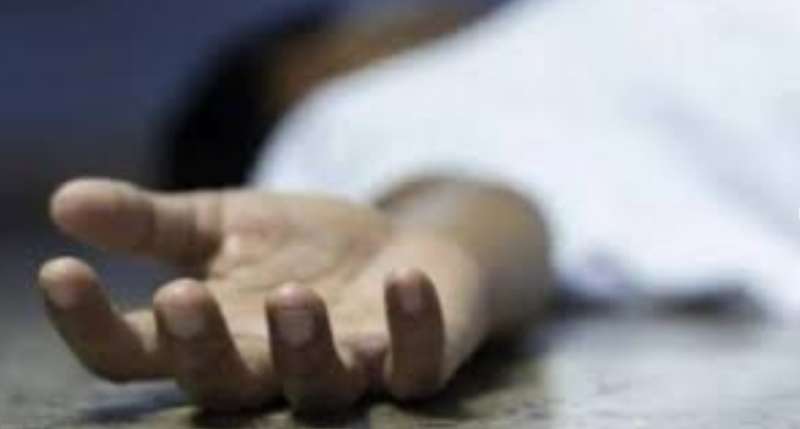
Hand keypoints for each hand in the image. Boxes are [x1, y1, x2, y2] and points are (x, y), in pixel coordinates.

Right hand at [38, 179, 489, 411]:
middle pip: (225, 386)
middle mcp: (274, 368)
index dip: (90, 325)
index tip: (59, 273)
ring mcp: (349, 369)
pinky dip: (414, 328)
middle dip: (200, 349)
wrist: (400, 245)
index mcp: (216, 338)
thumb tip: (65, 200)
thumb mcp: (223, 223)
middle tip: (178, 297)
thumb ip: (152, 222)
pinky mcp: (414, 357)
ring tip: (290, 295)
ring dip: (303, 346)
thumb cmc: (305, 245)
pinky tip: (403, 278)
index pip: (135, 355)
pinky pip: (417, 364)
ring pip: (319, 387)